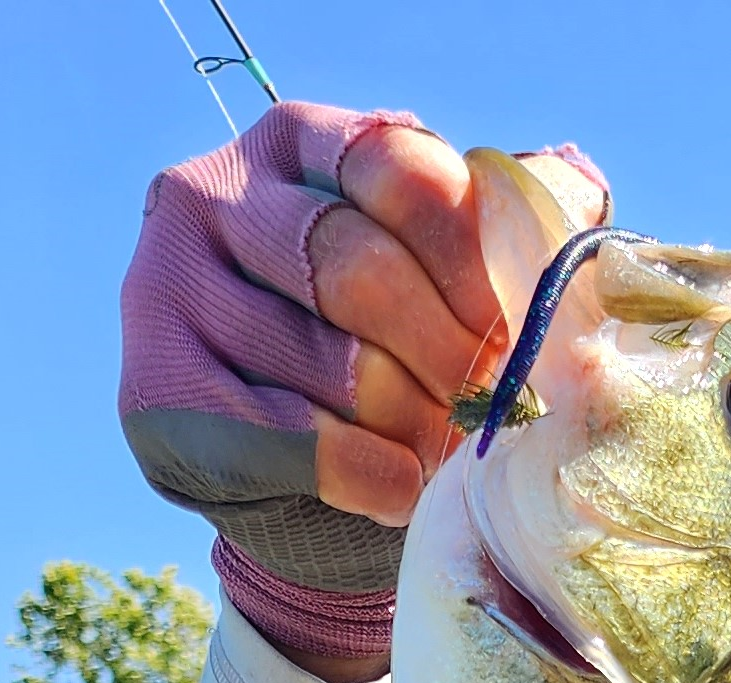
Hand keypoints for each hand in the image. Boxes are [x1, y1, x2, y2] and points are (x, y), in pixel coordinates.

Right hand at [119, 103, 607, 675]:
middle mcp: (215, 195)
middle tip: (497, 403)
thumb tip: (574, 188)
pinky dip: (369, 473)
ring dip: (415, 422)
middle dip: (448, 353)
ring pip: (328, 363)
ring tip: (453, 447)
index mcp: (299, 145)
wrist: (309, 474)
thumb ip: (506, 225)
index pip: (397, 169)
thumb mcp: (449, 271)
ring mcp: (166, 287)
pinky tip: (406, 489)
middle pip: (356, 268)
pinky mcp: (157, 389)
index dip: (473, 256)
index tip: (517, 324)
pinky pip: (288, 438)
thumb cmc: (398, 350)